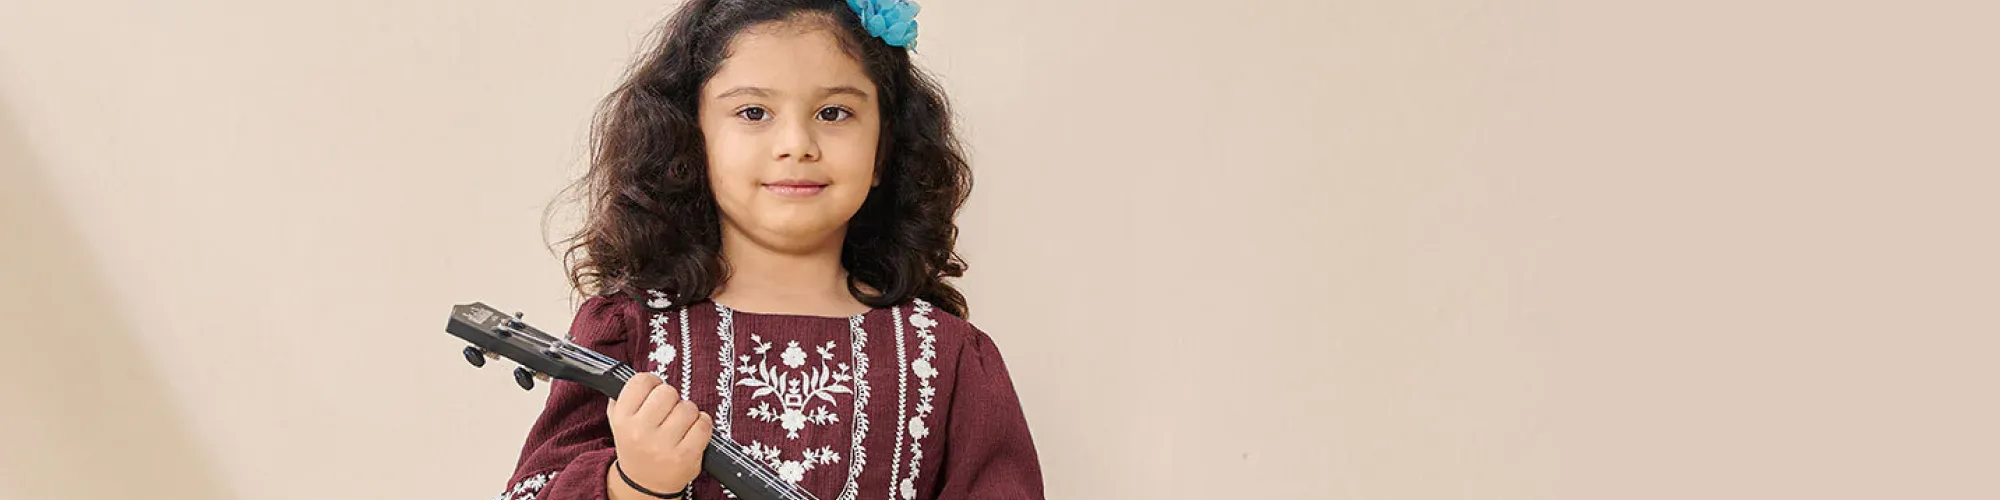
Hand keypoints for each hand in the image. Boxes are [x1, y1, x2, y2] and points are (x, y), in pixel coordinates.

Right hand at [607, 373, 712, 494]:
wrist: (645, 483)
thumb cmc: (636, 445)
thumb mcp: (618, 421)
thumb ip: (623, 396)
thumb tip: (635, 374)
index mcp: (622, 418)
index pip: (642, 381)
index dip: (653, 382)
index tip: (655, 391)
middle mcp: (640, 431)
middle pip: (668, 392)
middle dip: (672, 399)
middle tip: (669, 410)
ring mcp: (664, 445)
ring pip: (688, 407)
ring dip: (688, 413)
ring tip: (680, 424)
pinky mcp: (686, 455)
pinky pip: (703, 424)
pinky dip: (702, 424)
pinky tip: (692, 432)